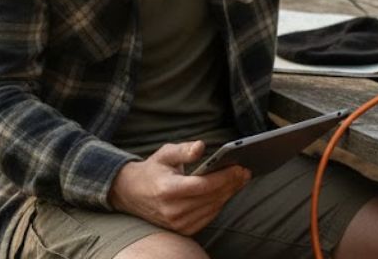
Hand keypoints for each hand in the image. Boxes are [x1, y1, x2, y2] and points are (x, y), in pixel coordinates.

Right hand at [108, 140, 250, 235]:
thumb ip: (183, 150)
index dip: (223, 177)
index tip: (239, 167)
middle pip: (211, 198)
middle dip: (231, 184)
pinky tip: (228, 191)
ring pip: (212, 208)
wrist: (131, 194)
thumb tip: (201, 146)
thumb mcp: (164, 154)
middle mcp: (172, 210)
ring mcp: (177, 223)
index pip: (202, 185)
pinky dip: (220, 204)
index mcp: (167, 190)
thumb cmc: (152, 170)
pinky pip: (208, 217)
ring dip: (229, 194)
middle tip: (246, 171)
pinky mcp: (182, 230)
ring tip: (241, 179)